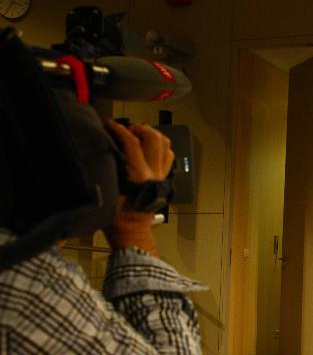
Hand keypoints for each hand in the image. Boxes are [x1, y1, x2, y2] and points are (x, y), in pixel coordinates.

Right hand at [102, 120, 173, 253]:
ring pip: (165, 145)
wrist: (132, 231)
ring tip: (138, 134)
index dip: (119, 129)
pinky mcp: (164, 179)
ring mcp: (162, 175)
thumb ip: (107, 168)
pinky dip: (160, 146)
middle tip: (127, 127)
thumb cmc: (116, 217)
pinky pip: (168, 156)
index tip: (110, 124)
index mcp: (138, 176)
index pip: (131, 143)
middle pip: (154, 139)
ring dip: (152, 135)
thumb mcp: (105, 191)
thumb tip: (102, 147)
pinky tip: (148, 146)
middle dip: (140, 128)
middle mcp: (153, 173)